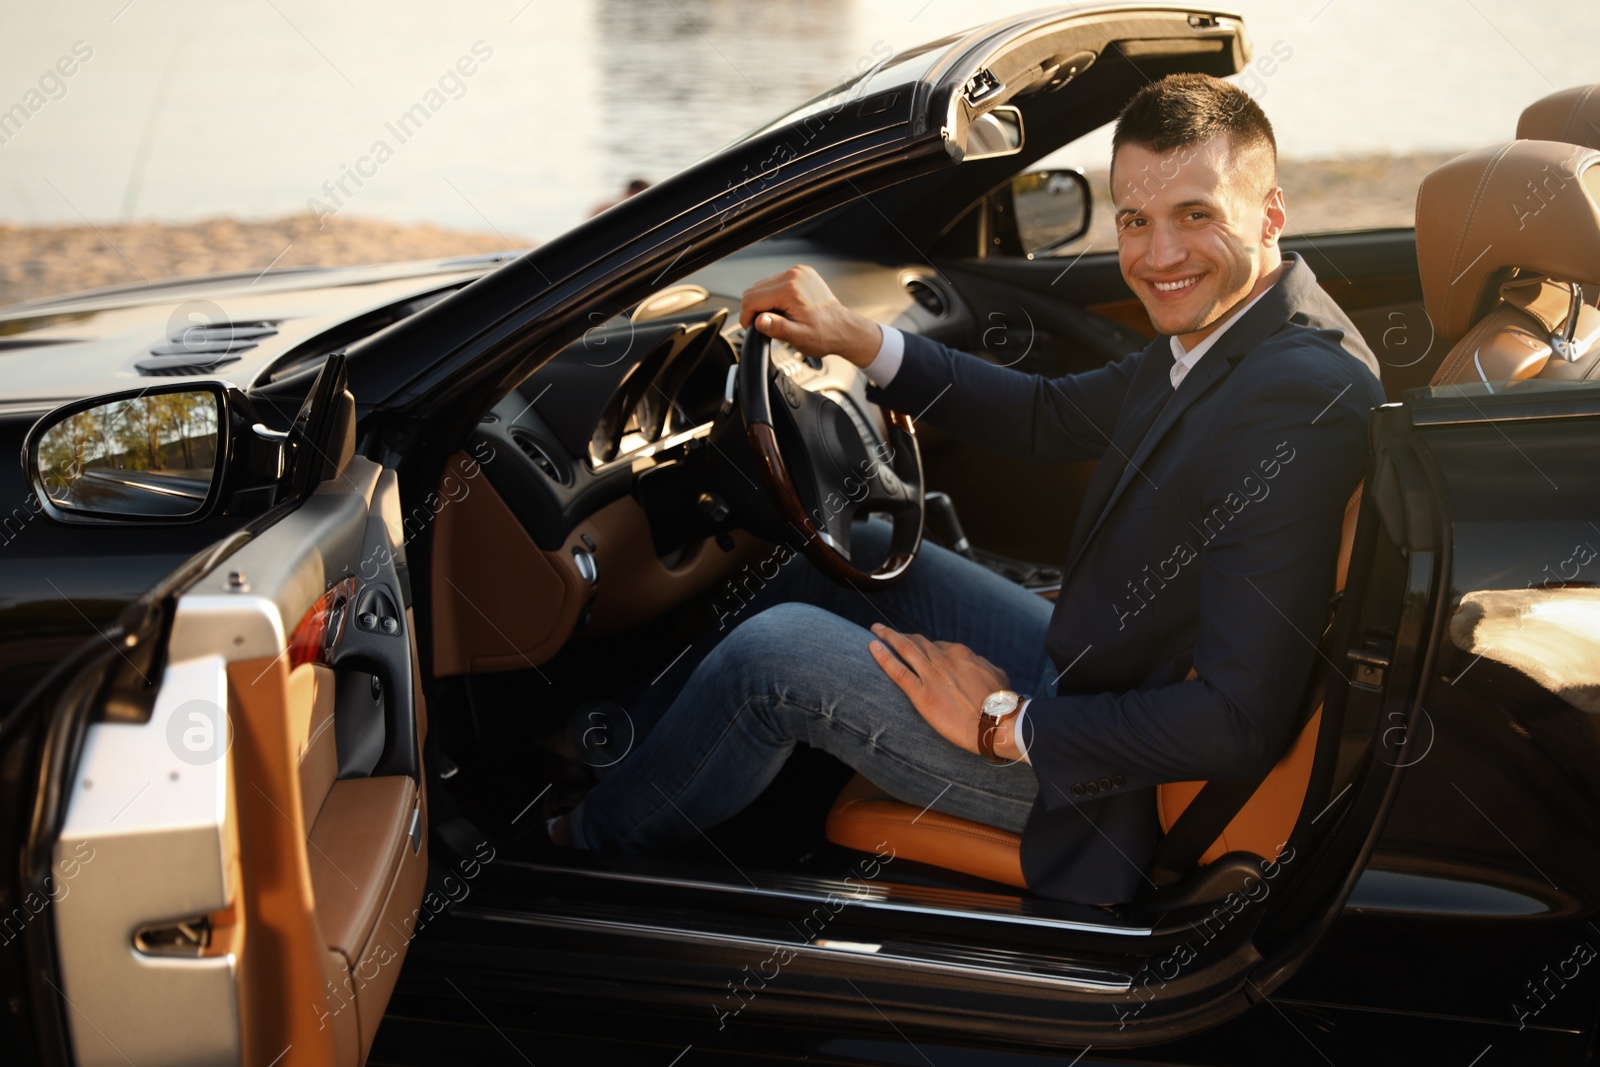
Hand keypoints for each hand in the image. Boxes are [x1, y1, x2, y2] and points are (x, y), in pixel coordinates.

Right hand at [739, 264, 883, 367]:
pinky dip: (774, 296)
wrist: (844, 329)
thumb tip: (759, 321)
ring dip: (765, 302)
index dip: (747, 316)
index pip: (752, 298)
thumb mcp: (798, 337)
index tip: (751, 328)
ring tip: (779, 317)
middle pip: (755, 290)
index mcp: (790, 289)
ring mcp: (798, 272)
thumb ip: (777, 328)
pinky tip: (785, 308)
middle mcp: (794, 275)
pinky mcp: (801, 273)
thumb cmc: (825, 335)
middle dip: (755, 309)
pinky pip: (776, 282)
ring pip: (763, 285)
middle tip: (766, 325)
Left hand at [867, 623, 1020, 760]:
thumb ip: (981, 665)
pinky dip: (883, 656)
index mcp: (961, 654)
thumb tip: (976, 662)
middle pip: (917, 642)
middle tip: (886, 631)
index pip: (937, 646)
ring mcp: (931, 675)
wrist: (998, 722)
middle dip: (901, 636)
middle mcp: (943, 659)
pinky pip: (898, 671)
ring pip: (904, 649)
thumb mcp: (996, 675)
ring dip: (888, 637)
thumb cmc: (1002, 702)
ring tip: (875, 630)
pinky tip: (872, 647)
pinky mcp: (922, 694)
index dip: (924, 646)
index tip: (916, 647)